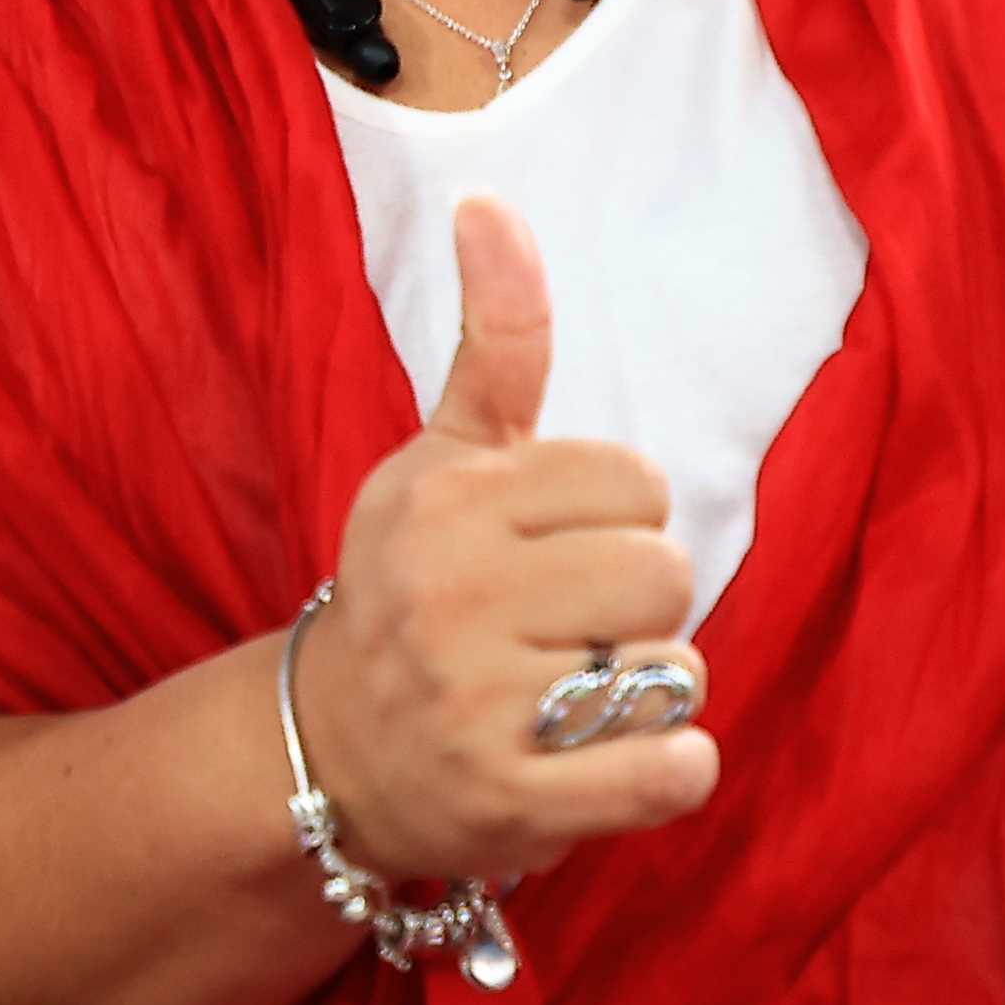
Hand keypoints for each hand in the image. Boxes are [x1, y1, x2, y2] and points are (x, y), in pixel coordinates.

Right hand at [294, 200, 717, 888]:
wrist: (332, 750)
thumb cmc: (414, 585)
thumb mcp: (441, 458)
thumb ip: (496, 338)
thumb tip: (491, 199)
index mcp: (448, 501)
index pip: (637, 483)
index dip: (619, 517)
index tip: (559, 545)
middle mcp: (454, 598)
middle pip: (665, 575)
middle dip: (638, 606)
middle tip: (570, 629)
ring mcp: (479, 707)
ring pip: (673, 673)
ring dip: (646, 692)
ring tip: (573, 695)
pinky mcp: (512, 805)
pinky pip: (668, 773)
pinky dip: (670, 770)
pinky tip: (615, 759)